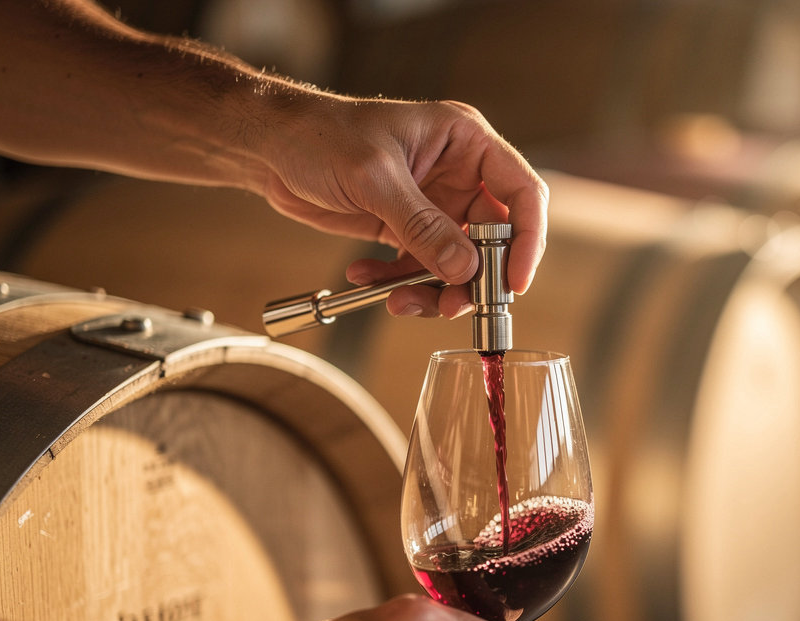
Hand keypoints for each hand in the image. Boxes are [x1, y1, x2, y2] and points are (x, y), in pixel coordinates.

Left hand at [256, 96, 549, 317]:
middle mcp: (457, 176)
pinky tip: (366, 278)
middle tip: (448, 306)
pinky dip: (398, 283)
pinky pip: (418, 269)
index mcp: (465, 143)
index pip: (522, 194)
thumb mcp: (374, 177)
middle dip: (471, 279)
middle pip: (492, 241)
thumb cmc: (321, 135)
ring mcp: (433, 207)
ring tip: (397, 300)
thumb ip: (421, 225)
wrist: (272, 147)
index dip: (527, 241)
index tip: (514, 283)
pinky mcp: (406, 230)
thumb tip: (465, 268)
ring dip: (430, 290)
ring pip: (455, 264)